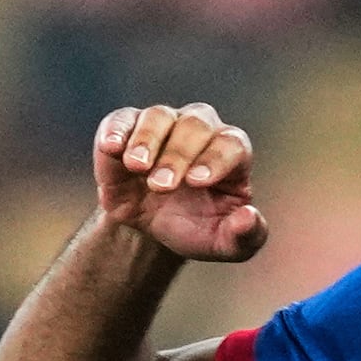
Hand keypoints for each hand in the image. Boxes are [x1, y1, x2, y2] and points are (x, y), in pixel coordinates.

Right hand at [92, 102, 266, 264]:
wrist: (152, 229)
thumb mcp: (225, 244)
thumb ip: (246, 236)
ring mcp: (163, 124)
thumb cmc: (196, 228)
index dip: (216, 159)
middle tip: (161, 186)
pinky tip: (112, 146)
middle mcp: (200, 130)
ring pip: (159, 116)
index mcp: (232, 153)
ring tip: (137, 167)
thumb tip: (248, 218)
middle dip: (178, 155)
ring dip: (147, 140)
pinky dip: (115, 130)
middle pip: (195, 125)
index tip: (197, 182)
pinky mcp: (127, 128)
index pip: (232, 145)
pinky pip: (122, 120)